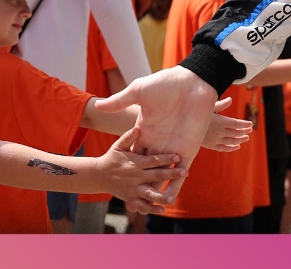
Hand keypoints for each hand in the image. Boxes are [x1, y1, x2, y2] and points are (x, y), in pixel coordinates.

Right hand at [95, 66, 218, 202]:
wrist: (192, 82)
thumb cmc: (165, 83)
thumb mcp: (139, 91)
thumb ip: (120, 101)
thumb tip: (98, 105)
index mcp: (147, 130)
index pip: (135, 153)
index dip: (126, 167)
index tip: (114, 180)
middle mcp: (159, 141)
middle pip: (148, 168)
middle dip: (141, 184)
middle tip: (130, 202)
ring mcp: (174, 147)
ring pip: (164, 174)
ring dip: (159, 189)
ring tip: (150, 207)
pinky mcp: (188, 150)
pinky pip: (180, 172)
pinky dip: (175, 186)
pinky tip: (169, 200)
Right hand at [95, 125, 185, 214]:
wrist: (98, 175)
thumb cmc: (112, 157)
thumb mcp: (118, 145)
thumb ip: (128, 137)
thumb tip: (138, 128)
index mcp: (135, 162)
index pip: (153, 160)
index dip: (166, 158)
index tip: (178, 156)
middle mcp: (135, 176)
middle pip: (155, 175)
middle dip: (171, 174)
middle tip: (185, 172)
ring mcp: (133, 188)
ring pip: (149, 193)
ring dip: (161, 196)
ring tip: (172, 199)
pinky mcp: (131, 198)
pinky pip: (142, 205)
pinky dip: (151, 208)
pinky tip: (162, 210)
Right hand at [200, 97, 252, 151]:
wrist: (185, 128)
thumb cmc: (197, 114)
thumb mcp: (208, 107)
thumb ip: (220, 104)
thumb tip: (231, 99)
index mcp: (219, 121)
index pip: (236, 124)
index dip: (244, 125)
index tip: (251, 124)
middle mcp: (219, 132)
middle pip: (235, 133)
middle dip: (244, 132)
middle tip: (250, 130)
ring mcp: (215, 140)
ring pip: (231, 141)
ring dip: (240, 140)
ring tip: (246, 138)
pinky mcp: (211, 145)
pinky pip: (223, 148)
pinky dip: (231, 148)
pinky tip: (237, 146)